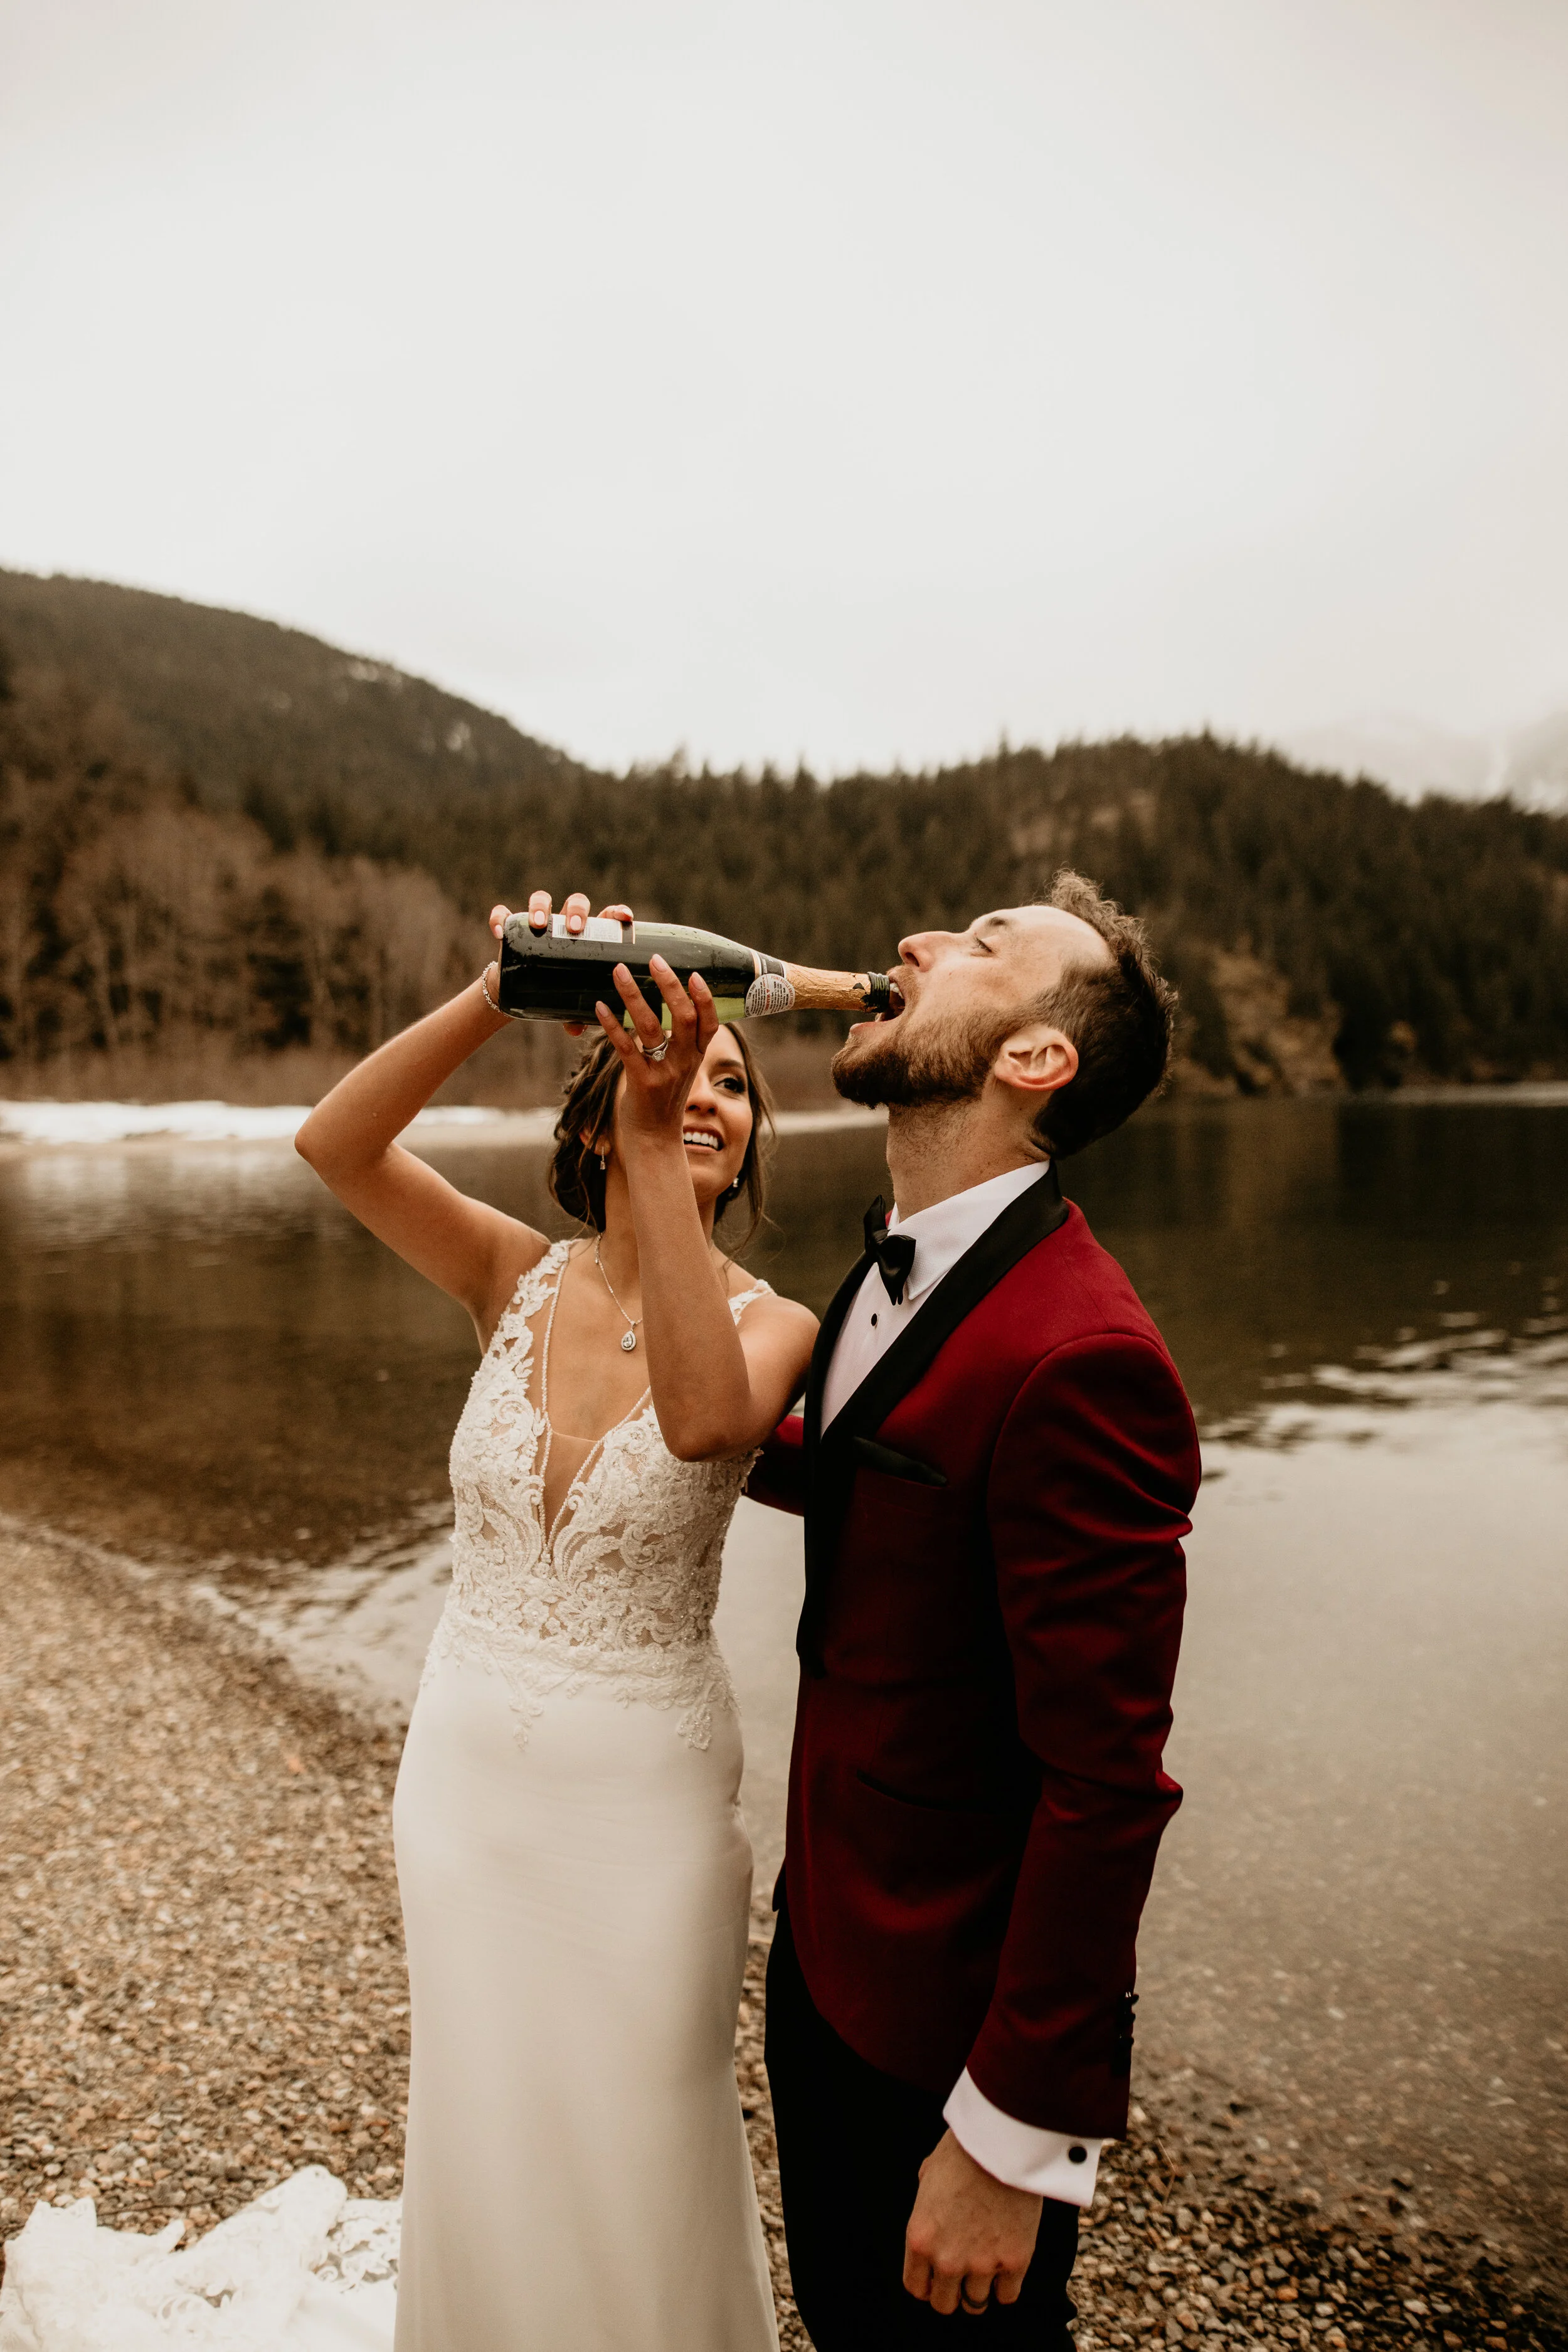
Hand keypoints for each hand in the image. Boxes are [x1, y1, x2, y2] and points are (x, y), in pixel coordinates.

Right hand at [486, 894, 634, 1032]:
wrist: (520, 991)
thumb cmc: (556, 991)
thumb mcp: (568, 1003)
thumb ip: (575, 1014)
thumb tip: (577, 1030)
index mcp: (588, 935)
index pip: (606, 915)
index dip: (617, 911)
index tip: (626, 917)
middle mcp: (564, 922)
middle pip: (575, 903)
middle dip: (577, 911)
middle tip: (574, 929)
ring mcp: (538, 921)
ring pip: (541, 900)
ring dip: (540, 907)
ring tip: (539, 925)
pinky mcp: (511, 927)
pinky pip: (503, 915)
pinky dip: (500, 919)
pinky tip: (499, 932)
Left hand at [596, 955, 717, 1141]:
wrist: (654, 1140)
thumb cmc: (662, 1099)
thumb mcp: (680, 1069)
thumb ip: (679, 1042)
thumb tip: (666, 1006)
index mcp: (696, 1056)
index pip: (709, 1022)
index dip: (704, 997)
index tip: (693, 973)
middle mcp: (684, 1062)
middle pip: (683, 1017)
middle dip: (669, 985)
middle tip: (654, 960)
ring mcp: (664, 1073)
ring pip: (650, 1027)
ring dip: (633, 995)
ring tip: (619, 972)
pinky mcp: (641, 1083)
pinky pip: (625, 1048)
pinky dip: (611, 1025)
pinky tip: (599, 1007)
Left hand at [902, 2130, 1041, 2317]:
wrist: (1001, 2142)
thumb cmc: (962, 2150)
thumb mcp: (928, 2176)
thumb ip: (926, 2205)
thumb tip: (932, 2213)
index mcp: (920, 2239)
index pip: (916, 2287)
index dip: (927, 2284)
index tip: (936, 2278)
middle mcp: (947, 2259)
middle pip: (944, 2304)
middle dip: (951, 2291)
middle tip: (961, 2275)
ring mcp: (982, 2263)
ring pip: (975, 2305)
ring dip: (978, 2290)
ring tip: (985, 2271)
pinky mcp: (1014, 2261)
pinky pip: (1007, 2295)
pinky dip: (1006, 2286)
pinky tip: (1006, 2268)